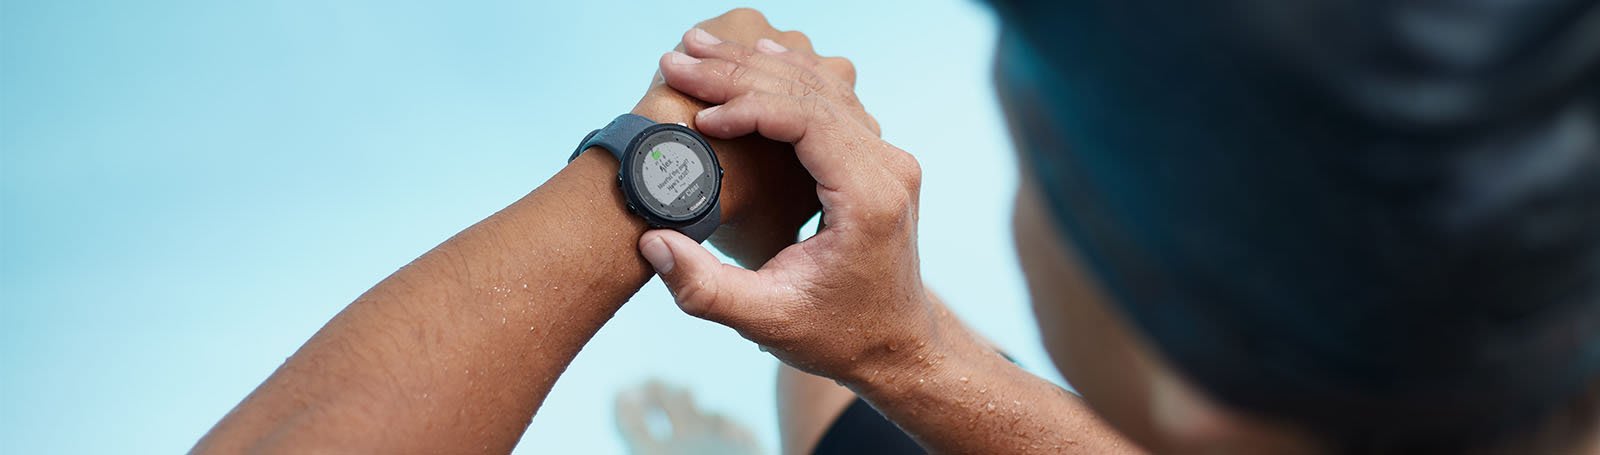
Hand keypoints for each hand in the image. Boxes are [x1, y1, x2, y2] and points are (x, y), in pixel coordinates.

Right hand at [637, 36, 933, 383]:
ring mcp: (887, 159)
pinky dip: (785, 79)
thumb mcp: (766, 321)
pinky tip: (751, 59)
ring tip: (698, 49)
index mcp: (868, 199)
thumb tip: (651, 242)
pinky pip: (831, 101)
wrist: (894, 345)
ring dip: (757, 66)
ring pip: (821, 87)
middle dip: (738, 73)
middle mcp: (888, 168)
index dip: (747, 107)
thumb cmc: (835, 336)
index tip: (699, 116)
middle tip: (678, 59)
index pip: (807, 120)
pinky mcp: (878, 159)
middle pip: (811, 93)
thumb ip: (705, 289)